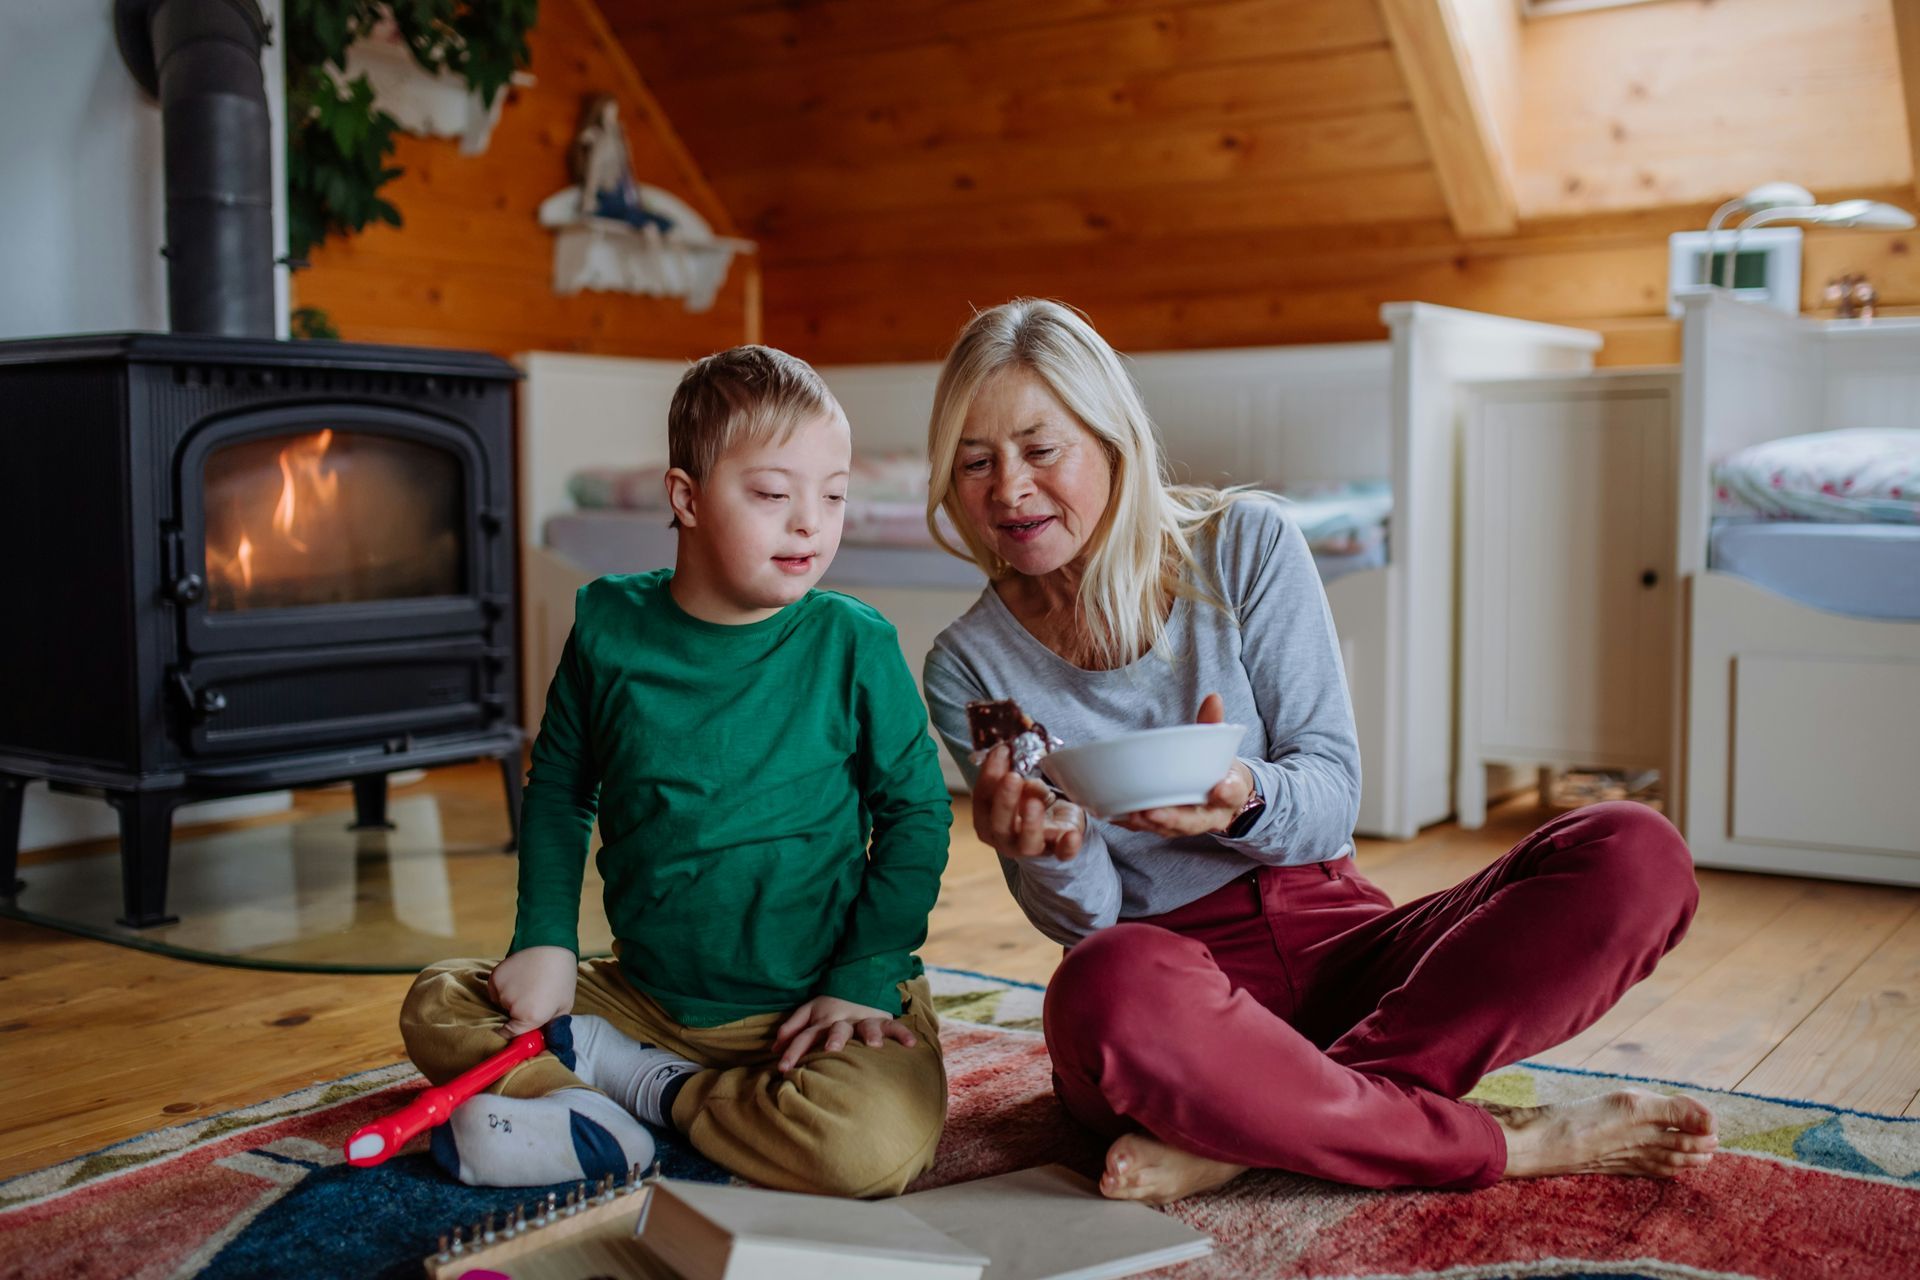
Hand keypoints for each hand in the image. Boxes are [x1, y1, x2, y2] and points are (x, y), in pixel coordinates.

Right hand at [487, 945, 577, 1036]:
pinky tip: (519, 976)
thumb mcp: (564, 1006)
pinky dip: (504, 986)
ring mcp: (501, 991)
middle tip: (534, 995)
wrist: (551, 944)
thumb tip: (542, 1038)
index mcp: (530, 1017)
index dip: (515, 1032)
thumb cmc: (561, 976)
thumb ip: (551, 1025)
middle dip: (518, 1011)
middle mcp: (512, 1007)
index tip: (519, 1027)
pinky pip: (495, 990)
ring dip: (511, 997)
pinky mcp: (494, 977)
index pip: (511, 1035)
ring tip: (529, 983)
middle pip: (509, 1017)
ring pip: (501, 1003)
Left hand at [772, 996, 917, 1072]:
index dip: (794, 1050)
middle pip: (836, 1030)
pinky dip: (902, 1033)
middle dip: (834, 1039)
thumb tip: (774, 1048)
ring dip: (869, 1034)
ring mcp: (863, 1019)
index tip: (783, 1068)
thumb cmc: (830, 1004)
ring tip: (873, 1045)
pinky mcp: (881, 1018)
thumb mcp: (809, 1011)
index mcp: (823, 1020)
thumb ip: (792, 1028)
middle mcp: (842, 1020)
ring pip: (866, 1026)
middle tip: (831, 1049)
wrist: (858, 979)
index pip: (805, 1035)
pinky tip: (911, 1045)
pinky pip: (893, 1025)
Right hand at [973, 742, 1085, 861]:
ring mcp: (1030, 848)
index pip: (982, 798)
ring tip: (1035, 802)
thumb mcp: (1019, 786)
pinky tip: (1073, 835)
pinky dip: (1068, 846)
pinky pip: (1062, 853)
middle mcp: (1004, 838)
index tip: (1002, 751)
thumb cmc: (1028, 802)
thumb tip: (1019, 764)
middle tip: (1012, 777)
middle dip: (1005, 800)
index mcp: (987, 819)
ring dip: (1031, 823)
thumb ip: (1018, 777)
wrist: (1053, 828)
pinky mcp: (1057, 851)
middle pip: (999, 824)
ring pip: (1027, 843)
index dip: (990, 775)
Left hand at [1114, 694, 1254, 837]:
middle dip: (1173, 818)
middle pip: (1194, 821)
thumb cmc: (1218, 769)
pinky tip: (1111, 814)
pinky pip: (1149, 829)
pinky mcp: (1167, 826)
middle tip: (1153, 812)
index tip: (1219, 788)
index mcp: (1229, 792)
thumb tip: (1213, 697)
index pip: (1232, 793)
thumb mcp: (1222, 748)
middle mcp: (1209, 814)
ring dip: (1148, 824)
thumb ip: (1214, 724)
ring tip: (1130, 815)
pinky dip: (1131, 824)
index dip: (1227, 792)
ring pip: (1169, 829)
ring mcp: (1188, 824)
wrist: (1222, 797)